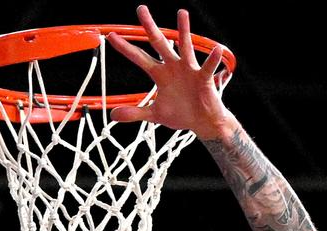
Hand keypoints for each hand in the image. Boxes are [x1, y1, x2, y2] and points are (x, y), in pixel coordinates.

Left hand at [107, 6, 232, 137]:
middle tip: (141, 9)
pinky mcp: (203, 78)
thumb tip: (113, 115)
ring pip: (185, 46)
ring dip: (183, 30)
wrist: (202, 122)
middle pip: (159, 43)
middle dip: (150, 27)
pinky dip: (212, 59)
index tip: (112, 36)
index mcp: (160, 74)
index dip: (126, 48)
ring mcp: (189, 70)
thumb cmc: (181, 114)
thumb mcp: (154, 114)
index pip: (140, 58)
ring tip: (182, 13)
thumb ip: (135, 113)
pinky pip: (207, 67)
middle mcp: (173, 67)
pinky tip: (215, 49)